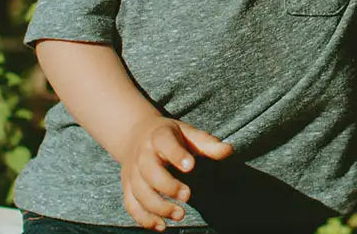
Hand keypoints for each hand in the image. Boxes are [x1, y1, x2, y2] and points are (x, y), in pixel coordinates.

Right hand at [119, 115, 232, 229]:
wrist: (136, 134)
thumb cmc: (170, 136)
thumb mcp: (187, 133)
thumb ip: (207, 143)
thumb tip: (229, 151)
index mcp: (159, 136)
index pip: (166, 144)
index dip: (177, 155)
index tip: (191, 166)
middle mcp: (142, 154)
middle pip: (149, 172)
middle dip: (168, 186)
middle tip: (189, 195)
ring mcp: (132, 172)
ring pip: (139, 193)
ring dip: (158, 207)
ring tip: (181, 214)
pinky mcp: (127, 187)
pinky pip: (131, 206)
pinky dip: (144, 218)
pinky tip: (162, 225)